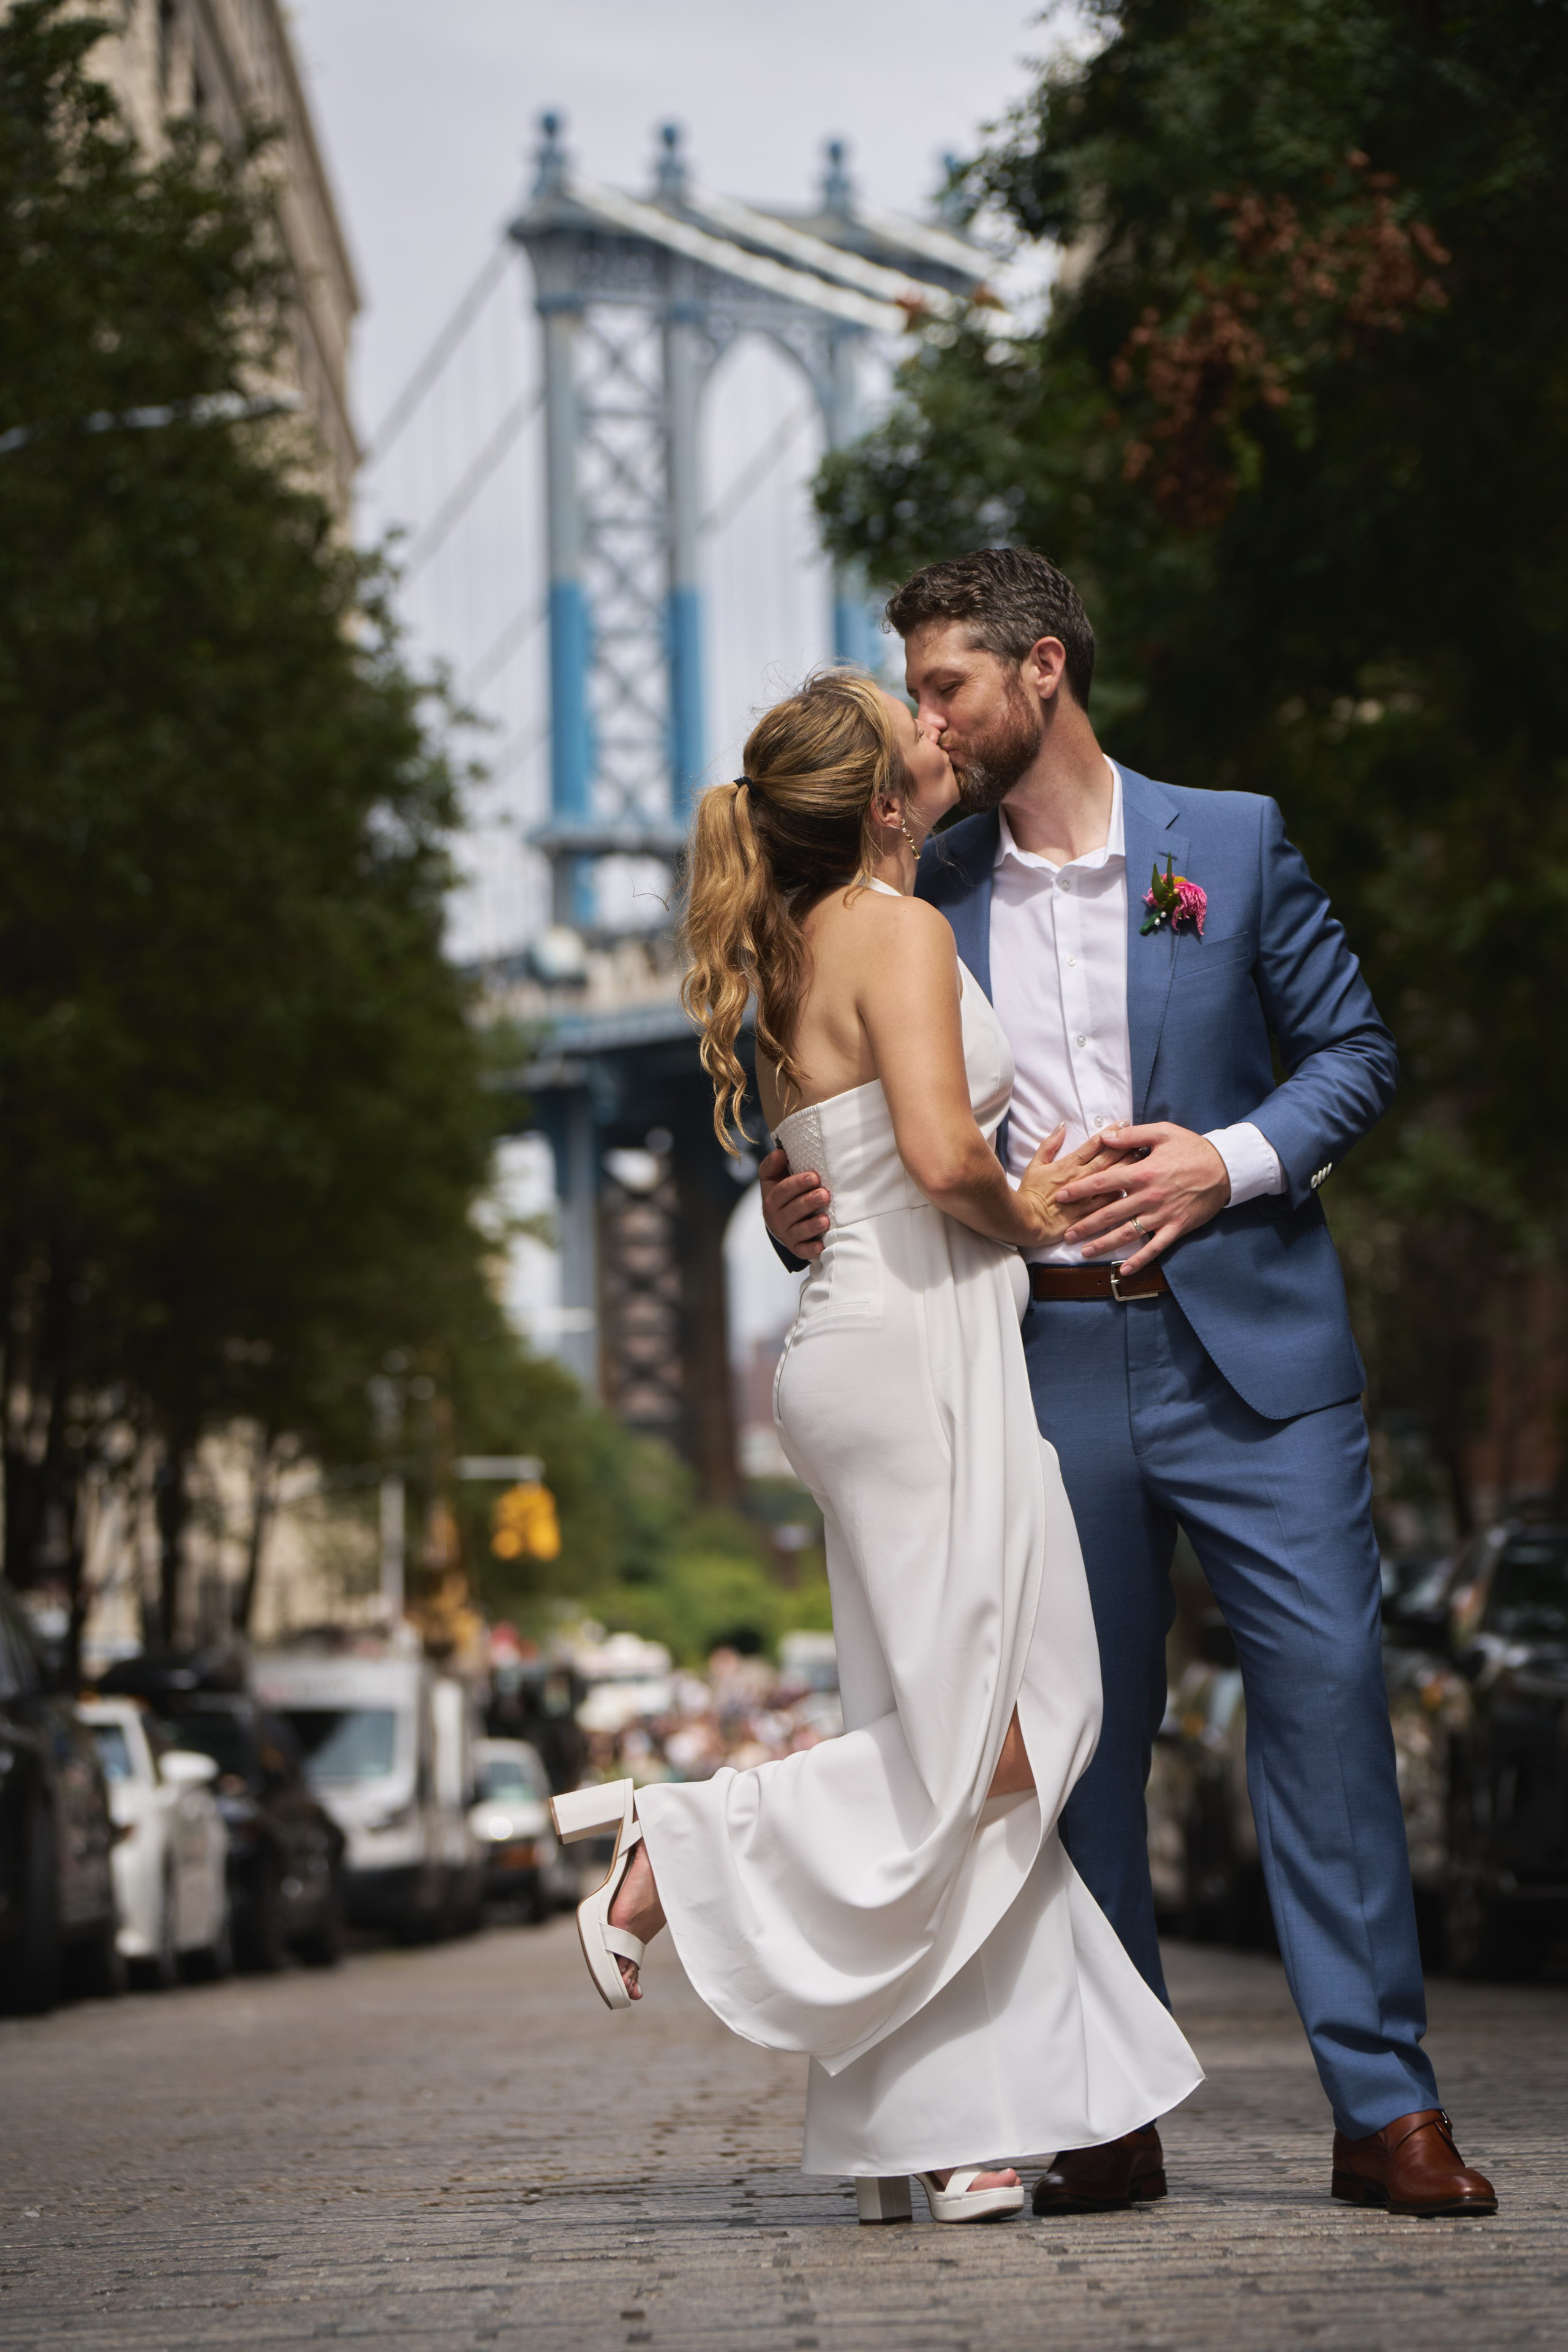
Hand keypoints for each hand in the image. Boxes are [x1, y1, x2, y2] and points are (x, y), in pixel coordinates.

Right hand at [758, 1145, 830, 1261]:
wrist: (780, 1222)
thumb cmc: (782, 1194)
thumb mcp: (773, 1178)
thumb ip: (773, 1165)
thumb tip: (779, 1153)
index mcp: (771, 1199)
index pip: (782, 1191)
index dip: (797, 1184)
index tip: (814, 1177)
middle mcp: (776, 1218)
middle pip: (792, 1211)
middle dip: (808, 1202)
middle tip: (824, 1194)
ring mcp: (786, 1234)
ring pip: (798, 1231)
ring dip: (811, 1226)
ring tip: (825, 1220)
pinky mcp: (796, 1248)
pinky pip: (802, 1250)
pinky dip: (811, 1249)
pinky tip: (821, 1246)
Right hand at [1015, 1126, 1134, 1248]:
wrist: (1027, 1222)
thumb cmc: (1030, 1193)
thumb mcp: (1035, 1165)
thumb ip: (1049, 1145)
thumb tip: (1061, 1126)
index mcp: (1068, 1164)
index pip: (1094, 1145)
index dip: (1110, 1133)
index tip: (1123, 1123)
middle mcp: (1081, 1177)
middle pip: (1109, 1158)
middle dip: (1126, 1146)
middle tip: (1142, 1137)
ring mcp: (1087, 1195)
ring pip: (1113, 1178)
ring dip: (1129, 1166)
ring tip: (1144, 1156)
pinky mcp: (1089, 1213)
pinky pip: (1110, 1201)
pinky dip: (1123, 1191)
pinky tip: (1136, 1185)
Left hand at [1055, 1121, 1230, 1273]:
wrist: (1225, 1168)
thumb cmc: (1192, 1148)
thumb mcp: (1162, 1132)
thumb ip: (1132, 1136)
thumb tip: (1104, 1137)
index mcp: (1143, 1172)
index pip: (1103, 1182)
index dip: (1080, 1190)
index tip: (1061, 1196)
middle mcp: (1149, 1196)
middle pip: (1110, 1213)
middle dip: (1085, 1225)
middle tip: (1065, 1234)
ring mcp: (1162, 1215)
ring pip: (1127, 1233)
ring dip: (1104, 1244)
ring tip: (1084, 1252)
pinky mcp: (1176, 1228)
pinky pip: (1155, 1248)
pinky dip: (1139, 1260)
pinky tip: (1124, 1270)